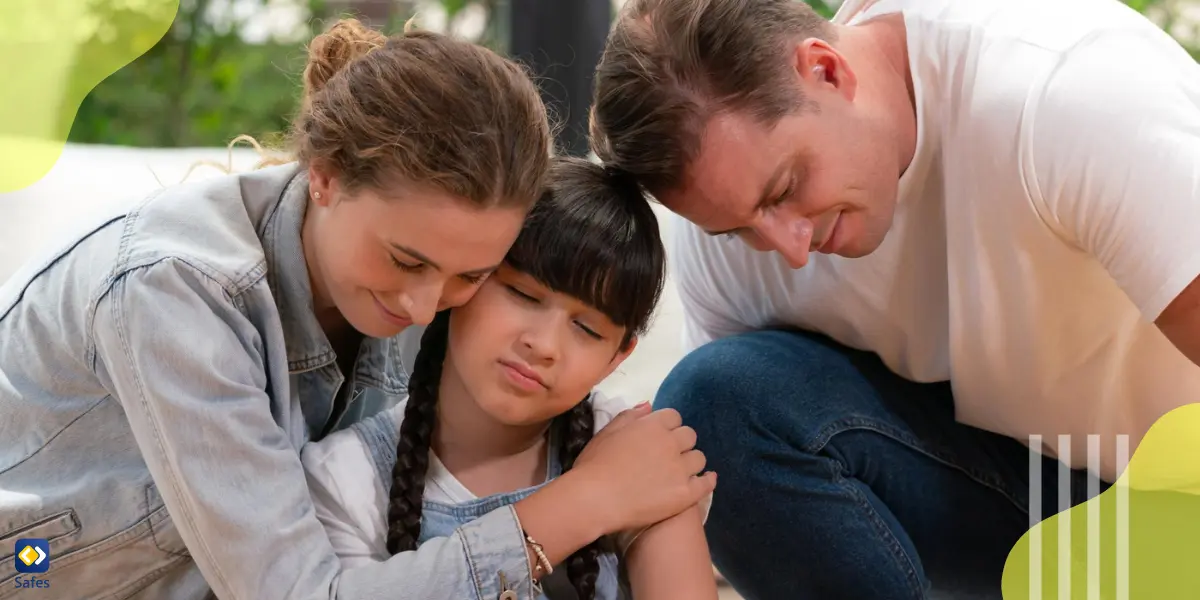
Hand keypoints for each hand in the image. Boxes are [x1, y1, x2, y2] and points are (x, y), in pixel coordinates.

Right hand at [572, 403, 716, 534]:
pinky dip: (707, 480)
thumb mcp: (606, 433)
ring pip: (699, 458)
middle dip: (681, 443)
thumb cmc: (594, 465)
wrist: (594, 499)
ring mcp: (680, 469)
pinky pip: (706, 483)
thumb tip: (649, 404)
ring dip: (691, 462)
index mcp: (652, 425)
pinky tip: (705, 480)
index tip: (660, 438)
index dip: (668, 427)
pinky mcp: (685, 493)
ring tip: (680, 472)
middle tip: (668, 456)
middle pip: (689, 436)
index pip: (673, 417)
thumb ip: (630, 416)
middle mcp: (670, 443)